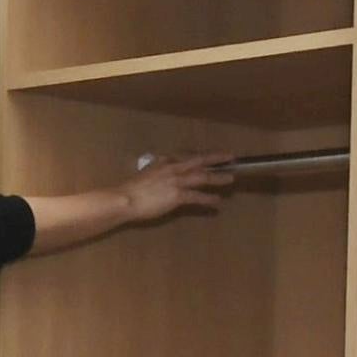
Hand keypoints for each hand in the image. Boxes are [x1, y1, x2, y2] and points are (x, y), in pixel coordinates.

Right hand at [121, 153, 236, 221]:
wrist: (125, 199)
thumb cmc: (131, 189)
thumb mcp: (146, 173)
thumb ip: (157, 170)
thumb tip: (161, 169)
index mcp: (165, 162)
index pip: (188, 156)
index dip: (202, 155)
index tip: (211, 154)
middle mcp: (173, 168)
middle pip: (199, 161)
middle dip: (216, 158)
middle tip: (231, 156)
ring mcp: (176, 181)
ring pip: (202, 177)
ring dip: (218, 177)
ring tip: (230, 178)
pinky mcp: (177, 195)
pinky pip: (197, 196)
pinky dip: (208, 199)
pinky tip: (217, 201)